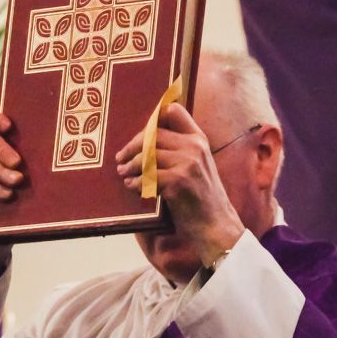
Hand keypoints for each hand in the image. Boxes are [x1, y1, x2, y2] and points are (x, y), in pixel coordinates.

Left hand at [115, 103, 244, 267]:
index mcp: (199, 139)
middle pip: (154, 134)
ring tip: (123, 172)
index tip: (139, 133)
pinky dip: (135, 181)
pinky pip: (148, 176)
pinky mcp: (179, 181)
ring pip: (148, 155)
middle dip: (132, 146)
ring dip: (130, 165)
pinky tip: (131, 186)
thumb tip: (146, 141)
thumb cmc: (201, 199)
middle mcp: (195, 147)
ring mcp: (188, 163)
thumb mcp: (198, 166)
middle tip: (120, 158)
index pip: (173, 112)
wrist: (216, 225)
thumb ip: (180, 150)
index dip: (152, 118)